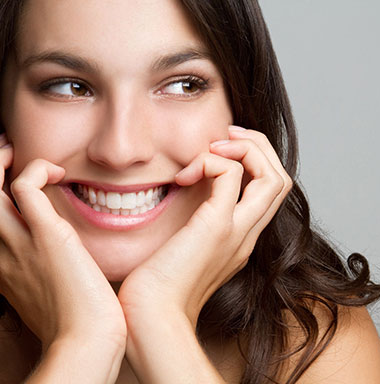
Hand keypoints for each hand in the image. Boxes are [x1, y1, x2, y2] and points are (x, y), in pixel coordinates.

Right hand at [0, 136, 125, 351]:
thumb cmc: (74, 321)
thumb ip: (42, 274)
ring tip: (16, 152)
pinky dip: (37, 169)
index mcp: (1, 267)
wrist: (86, 338)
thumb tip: (58, 263)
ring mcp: (20, 242)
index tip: (5, 186)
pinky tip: (59, 172)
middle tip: (4, 155)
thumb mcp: (45, 295)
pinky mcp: (48, 235)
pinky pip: (27, 187)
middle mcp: (1, 252)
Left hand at [117, 126, 292, 325]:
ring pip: (273, 176)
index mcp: (241, 239)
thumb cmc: (157, 289)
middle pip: (282, 179)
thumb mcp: (184, 252)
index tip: (222, 151)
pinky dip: (212, 160)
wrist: (150, 319)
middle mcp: (247, 234)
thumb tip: (184, 195)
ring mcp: (237, 231)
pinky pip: (231, 174)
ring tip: (215, 146)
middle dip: (259, 147)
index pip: (270, 192)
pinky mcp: (216, 226)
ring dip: (247, 148)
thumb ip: (194, 227)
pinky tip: (185, 174)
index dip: (256, 162)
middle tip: (226, 136)